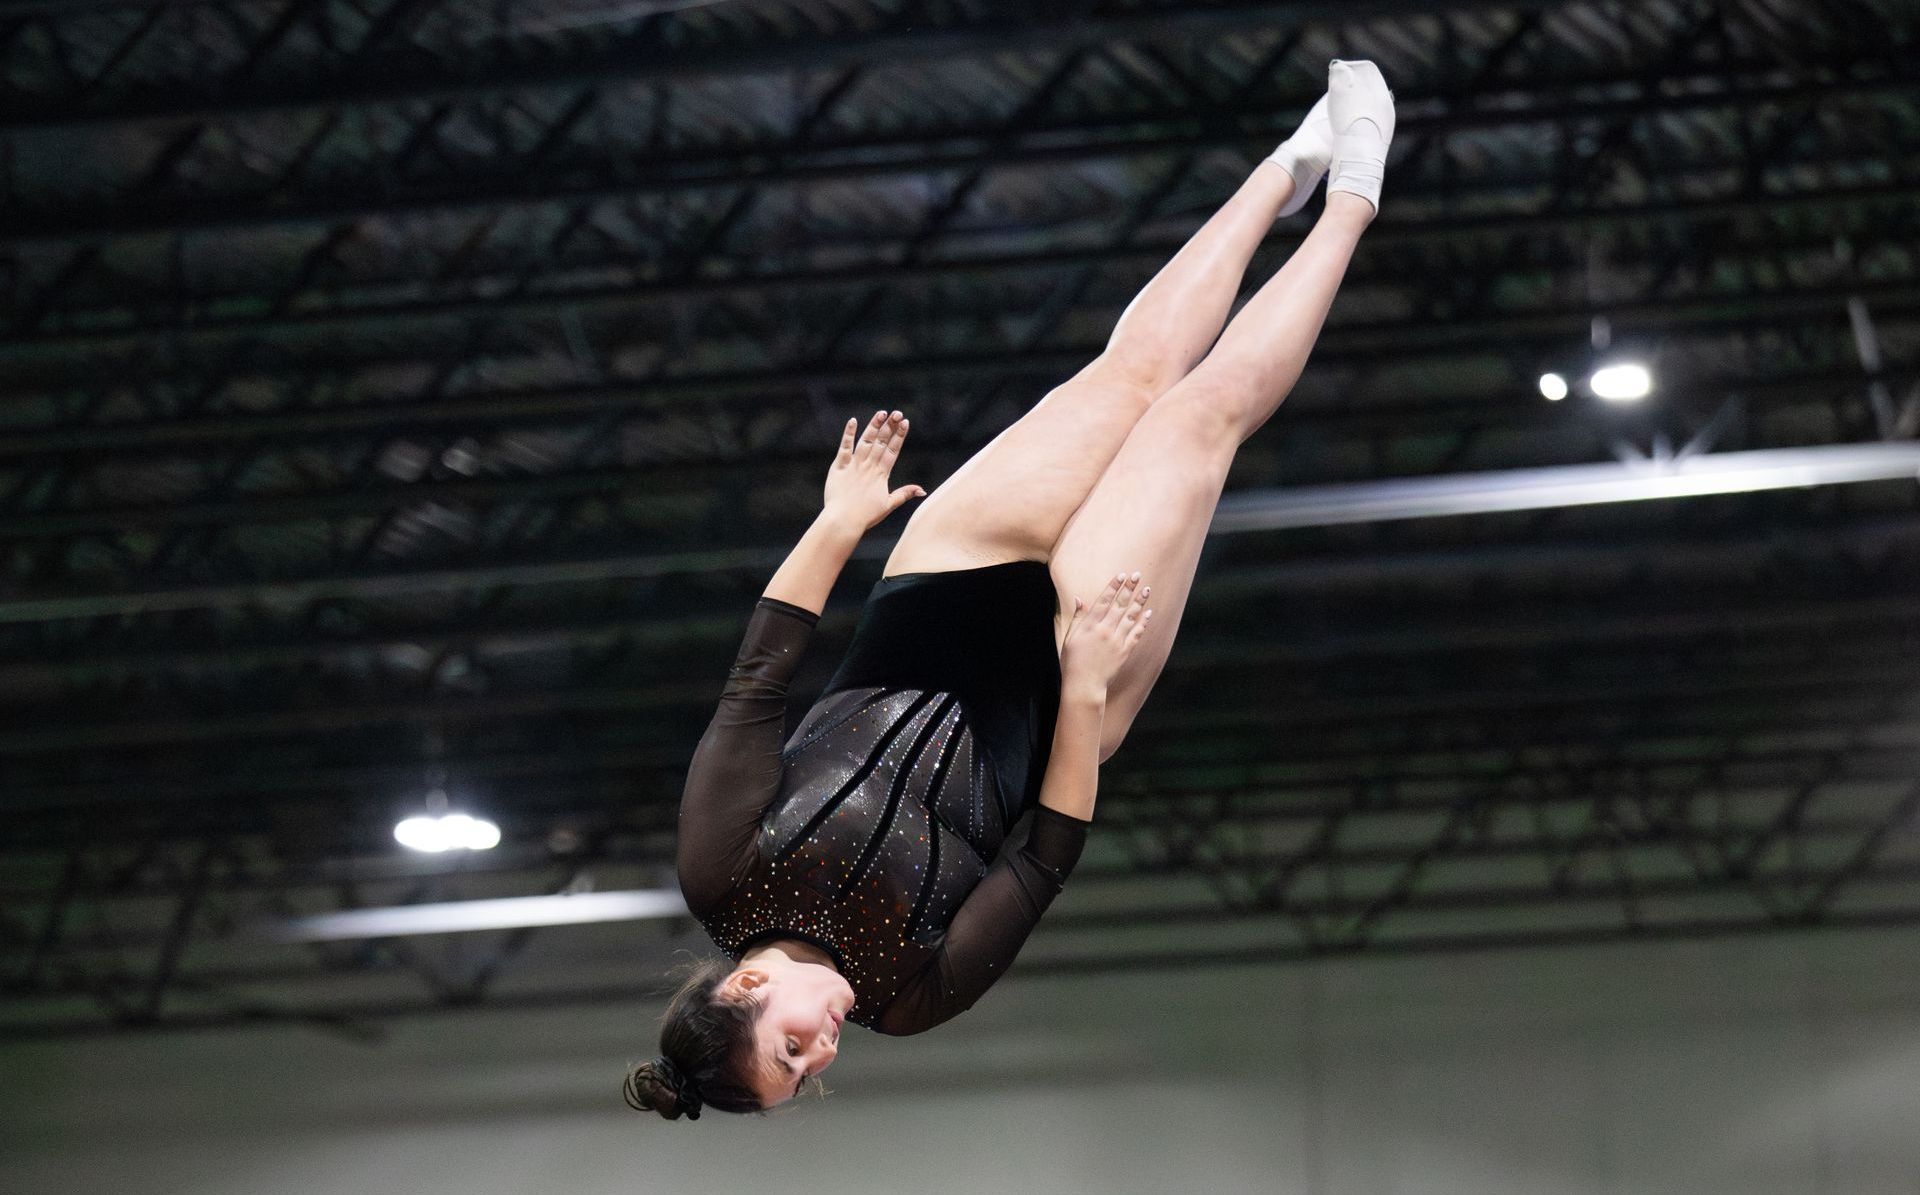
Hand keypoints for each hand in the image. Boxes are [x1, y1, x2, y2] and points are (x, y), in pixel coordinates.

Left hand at [822, 409, 924, 531]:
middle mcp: (869, 467)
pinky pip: (844, 447)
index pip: (892, 451)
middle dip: (890, 426)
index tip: (905, 422)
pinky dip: (849, 434)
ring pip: (866, 441)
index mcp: (881, 475)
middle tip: (897, 412)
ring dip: (874, 426)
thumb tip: (922, 490)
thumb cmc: (865, 516)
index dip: (899, 435)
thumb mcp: (888, 505)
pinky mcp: (839, 467)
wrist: (843, 521)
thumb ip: (904, 494)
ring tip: (882, 413)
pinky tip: (853, 421)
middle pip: (881, 442)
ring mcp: (854, 465)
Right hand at [1058, 572, 1151, 696]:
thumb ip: (1077, 618)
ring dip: (1139, 602)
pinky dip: (1143, 622)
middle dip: (1129, 589)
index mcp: (1090, 626)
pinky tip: (1148, 613)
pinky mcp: (1124, 651)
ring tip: (1146, 589)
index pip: (1103, 601)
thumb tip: (1079, 599)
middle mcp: (1105, 630)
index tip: (1121, 575)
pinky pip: (1136, 634)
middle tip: (1137, 575)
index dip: (1113, 587)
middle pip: (1119, 605)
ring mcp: (1116, 641)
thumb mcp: (1070, 638)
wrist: (1084, 685)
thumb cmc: (1073, 662)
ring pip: (1130, 616)